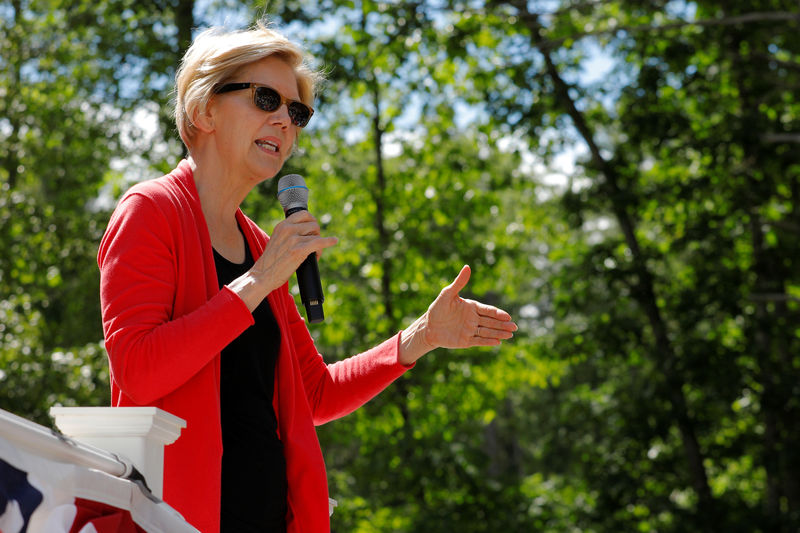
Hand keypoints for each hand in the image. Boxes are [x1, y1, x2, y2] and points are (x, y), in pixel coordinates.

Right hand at [230, 211, 337, 310]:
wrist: (263, 275)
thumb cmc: (270, 262)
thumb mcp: (277, 241)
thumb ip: (288, 234)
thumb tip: (305, 232)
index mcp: (282, 225)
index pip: (304, 214)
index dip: (312, 221)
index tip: (314, 230)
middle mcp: (287, 229)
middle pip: (313, 224)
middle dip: (317, 234)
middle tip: (314, 245)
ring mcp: (293, 239)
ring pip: (316, 235)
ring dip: (319, 245)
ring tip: (313, 255)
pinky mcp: (298, 250)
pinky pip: (319, 242)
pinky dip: (328, 242)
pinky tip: (334, 241)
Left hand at [399, 265, 517, 364]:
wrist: (428, 326)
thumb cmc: (437, 308)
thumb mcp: (447, 294)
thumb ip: (459, 282)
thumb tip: (467, 267)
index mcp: (472, 307)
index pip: (488, 310)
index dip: (498, 313)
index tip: (507, 316)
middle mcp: (473, 319)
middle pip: (491, 322)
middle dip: (503, 324)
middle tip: (514, 327)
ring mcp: (470, 330)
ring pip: (487, 332)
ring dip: (499, 333)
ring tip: (510, 335)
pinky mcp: (466, 341)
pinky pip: (479, 341)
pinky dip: (488, 342)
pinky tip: (498, 342)